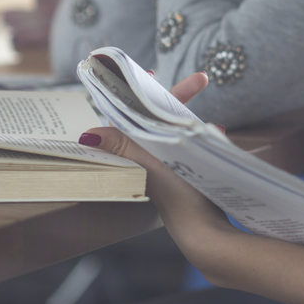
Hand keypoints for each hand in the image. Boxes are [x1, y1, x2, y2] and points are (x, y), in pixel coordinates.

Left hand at [78, 71, 232, 240]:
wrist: (203, 230)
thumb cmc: (177, 196)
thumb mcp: (151, 165)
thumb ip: (123, 147)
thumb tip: (86, 135)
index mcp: (137, 152)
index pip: (131, 115)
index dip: (138, 93)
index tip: (150, 74)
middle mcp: (150, 156)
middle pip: (158, 117)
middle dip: (178, 97)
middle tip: (200, 80)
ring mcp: (169, 163)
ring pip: (176, 129)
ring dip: (192, 118)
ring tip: (211, 116)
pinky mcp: (186, 171)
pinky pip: (191, 145)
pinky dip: (202, 137)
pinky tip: (218, 134)